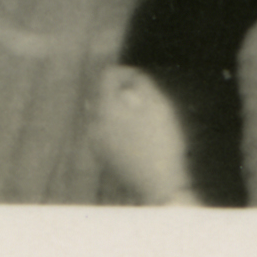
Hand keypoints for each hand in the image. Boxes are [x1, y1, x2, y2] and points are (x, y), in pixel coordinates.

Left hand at [92, 64, 197, 206]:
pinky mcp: (103, 155)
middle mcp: (94, 124)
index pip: (108, 75)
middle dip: (122, 91)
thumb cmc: (162, 141)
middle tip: (147, 100)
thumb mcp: (158, 104)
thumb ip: (140, 82)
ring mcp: (96, 142)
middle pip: (103, 93)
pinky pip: (106, 130)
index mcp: (106, 109)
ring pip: (104, 112)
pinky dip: (119, 125)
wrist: (158, 184)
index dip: (128, 72)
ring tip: (145, 118)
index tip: (146, 81)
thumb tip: (127, 75)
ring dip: (121, 108)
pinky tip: (140, 136)